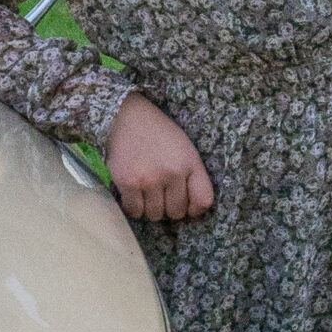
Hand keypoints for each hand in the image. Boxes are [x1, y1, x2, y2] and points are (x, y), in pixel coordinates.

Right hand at [103, 93, 215, 222]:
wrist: (127, 116)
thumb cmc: (158, 133)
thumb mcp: (184, 149)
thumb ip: (191, 175)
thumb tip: (189, 210)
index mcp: (190, 163)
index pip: (203, 201)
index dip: (195, 210)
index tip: (186, 207)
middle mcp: (172, 173)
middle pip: (176, 212)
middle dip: (169, 208)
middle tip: (160, 197)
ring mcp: (149, 179)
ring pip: (155, 214)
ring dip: (150, 209)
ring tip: (145, 194)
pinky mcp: (127, 182)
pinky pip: (134, 211)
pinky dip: (134, 208)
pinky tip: (132, 196)